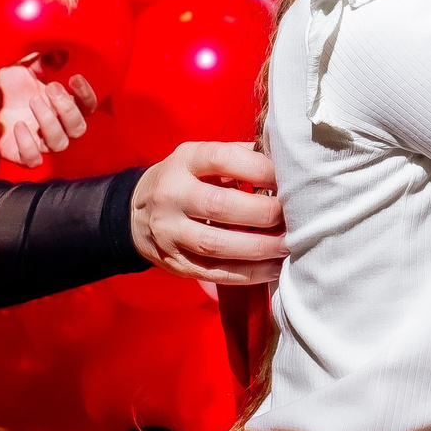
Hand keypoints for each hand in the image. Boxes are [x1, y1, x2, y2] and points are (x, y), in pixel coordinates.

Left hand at [0, 56, 95, 168]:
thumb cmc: (5, 90)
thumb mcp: (23, 70)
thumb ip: (42, 62)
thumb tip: (63, 54)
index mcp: (61, 107)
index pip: (86, 107)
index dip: (86, 95)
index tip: (74, 78)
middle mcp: (55, 127)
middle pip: (78, 128)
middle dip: (67, 108)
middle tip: (50, 88)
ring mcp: (40, 143)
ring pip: (59, 143)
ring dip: (50, 122)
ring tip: (33, 101)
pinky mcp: (22, 156)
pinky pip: (33, 159)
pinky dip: (28, 144)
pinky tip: (18, 126)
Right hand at [132, 141, 285, 285]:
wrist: (136, 213)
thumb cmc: (184, 179)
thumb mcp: (201, 157)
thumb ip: (239, 156)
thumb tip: (285, 163)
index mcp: (185, 161)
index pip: (223, 159)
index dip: (259, 169)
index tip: (287, 180)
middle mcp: (172, 195)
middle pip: (220, 206)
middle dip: (263, 213)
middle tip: (293, 217)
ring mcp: (170, 232)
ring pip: (216, 245)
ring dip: (259, 248)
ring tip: (288, 245)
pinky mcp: (175, 263)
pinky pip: (215, 272)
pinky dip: (249, 273)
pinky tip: (273, 268)